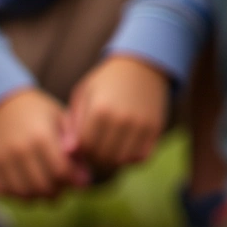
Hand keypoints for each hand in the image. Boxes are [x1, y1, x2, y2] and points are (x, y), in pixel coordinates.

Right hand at [0, 88, 87, 199]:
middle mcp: (19, 149)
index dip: (74, 181)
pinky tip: (29, 187)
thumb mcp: (60, 119)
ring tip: (49, 189)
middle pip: (43, 186)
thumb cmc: (38, 112)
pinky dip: (18, 195)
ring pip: (23, 194)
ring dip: (39, 197)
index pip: (61, 171)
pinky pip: (4, 191)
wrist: (0, 103)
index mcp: (41, 136)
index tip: (82, 181)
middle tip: (65, 188)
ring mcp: (2, 159)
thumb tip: (84, 175)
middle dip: (59, 192)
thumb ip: (75, 145)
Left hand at [67, 55, 169, 173]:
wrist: (142, 66)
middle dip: (95, 157)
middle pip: (103, 156)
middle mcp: (121, 118)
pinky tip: (126, 148)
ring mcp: (141, 124)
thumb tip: (70, 152)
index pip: (85, 147)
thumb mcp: (84, 94)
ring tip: (109, 149)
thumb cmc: (106, 81)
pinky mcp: (156, 127)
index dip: (80, 150)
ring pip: (122, 160)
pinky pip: (143, 157)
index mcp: (100, 110)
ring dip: (113, 160)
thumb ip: (74, 124)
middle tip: (95, 149)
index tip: (81, 144)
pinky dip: (132, 158)